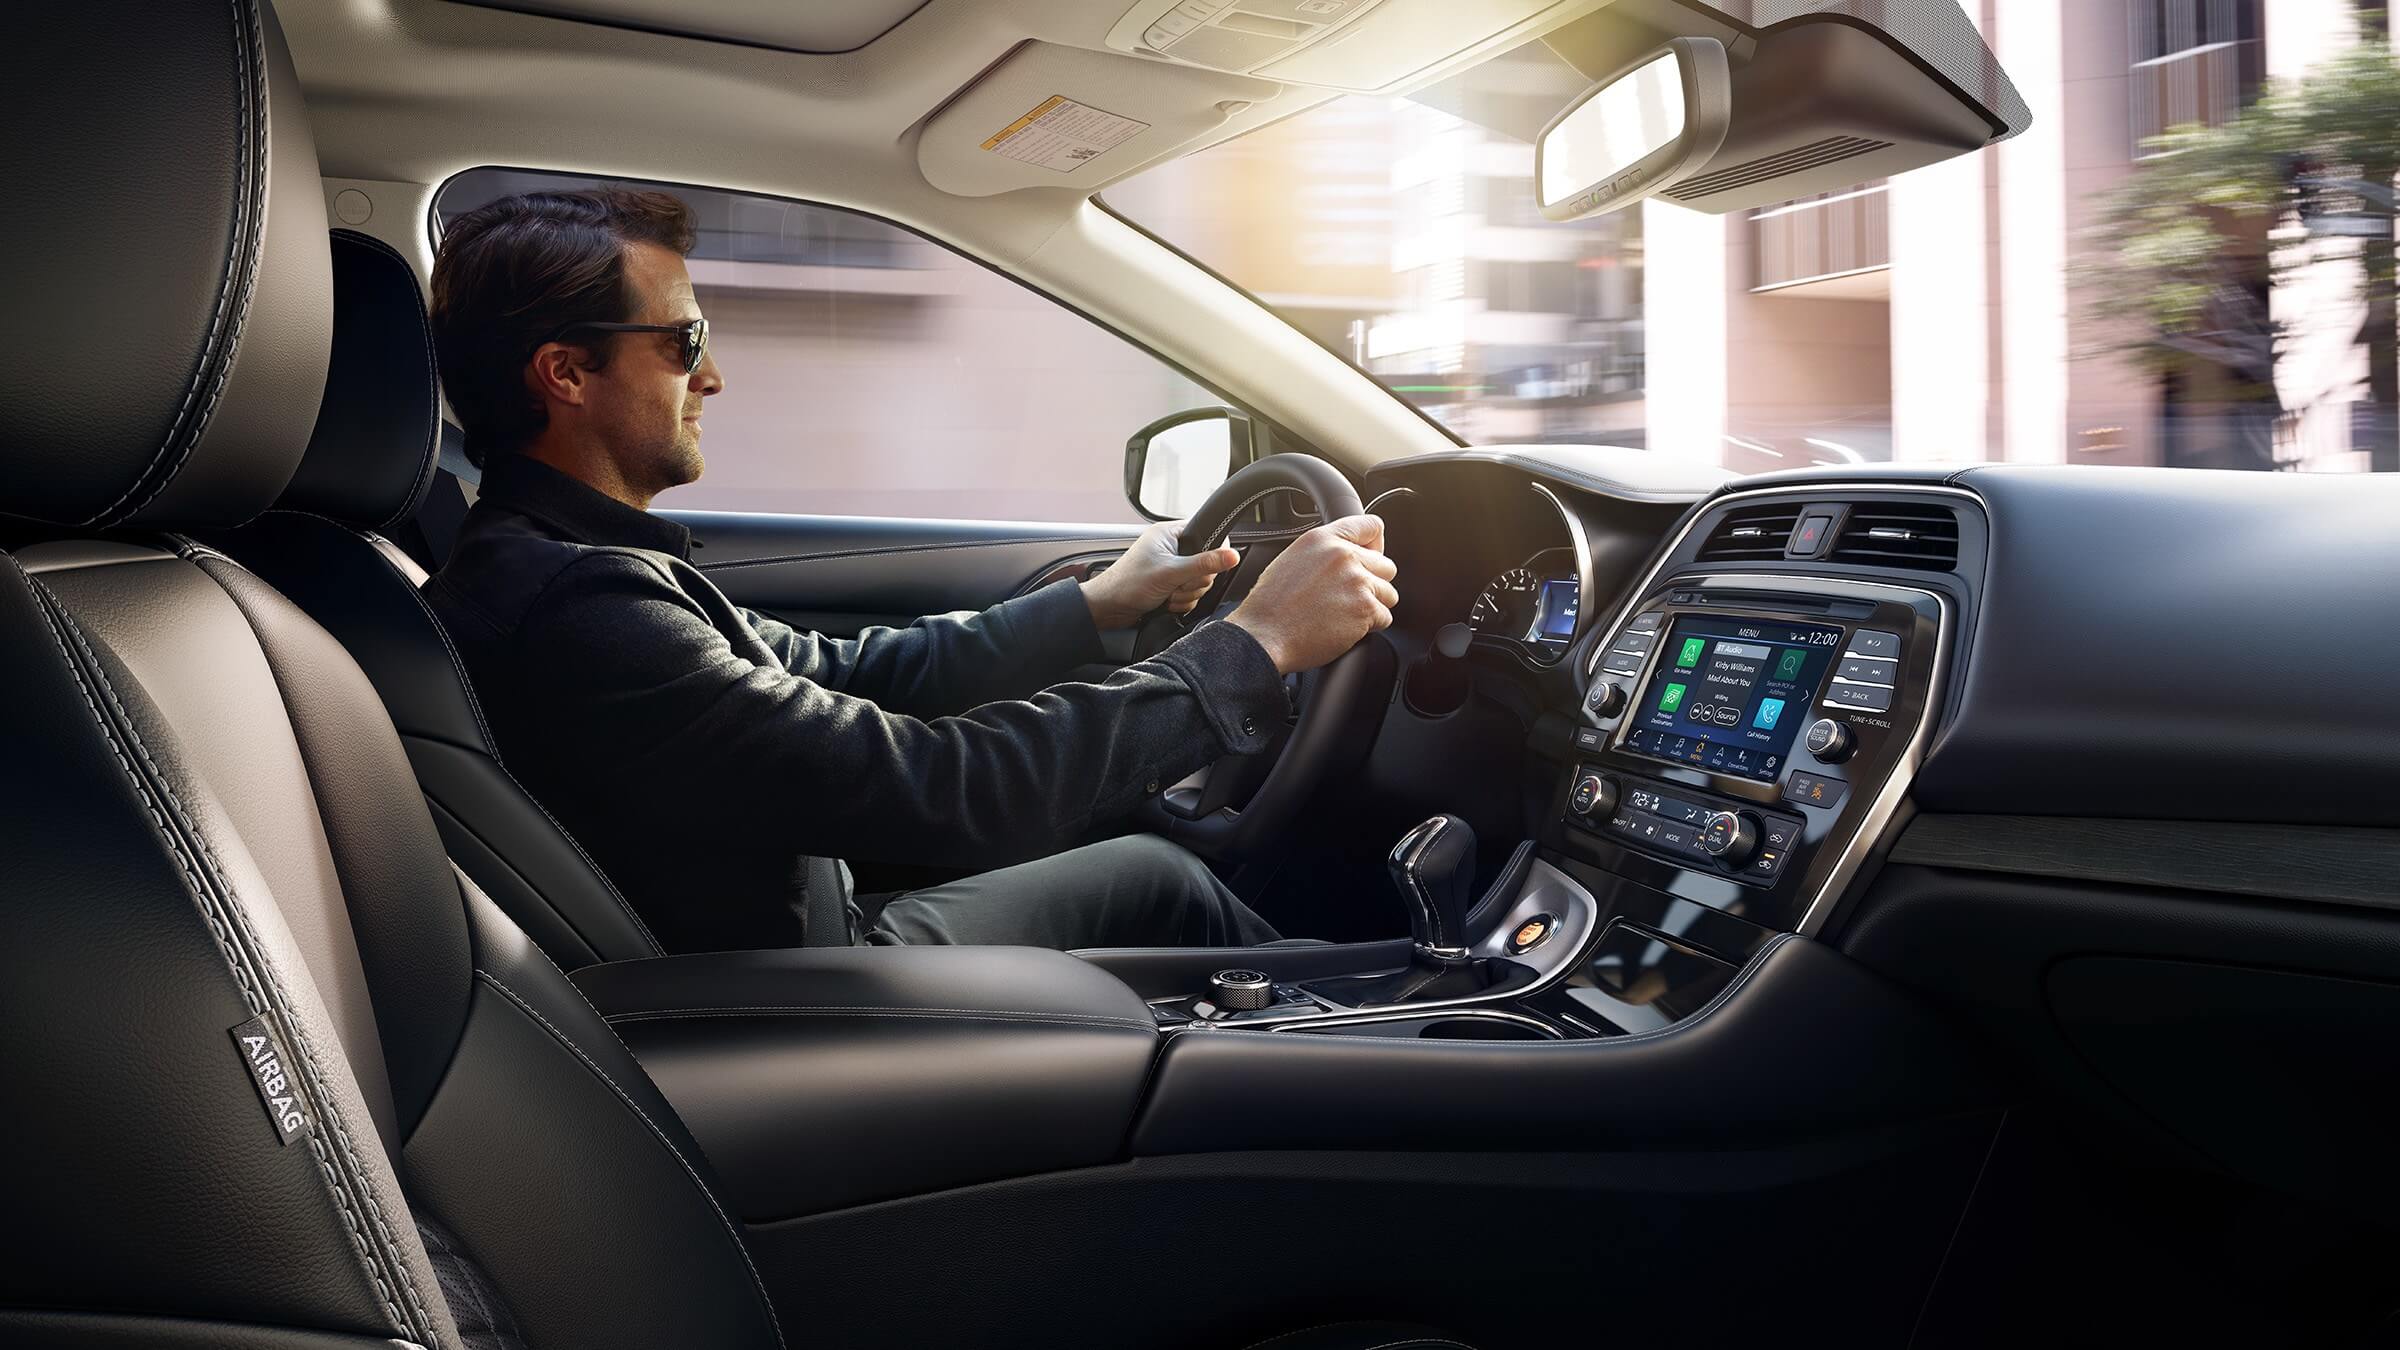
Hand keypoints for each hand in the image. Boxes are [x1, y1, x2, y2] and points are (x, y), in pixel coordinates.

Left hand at [1081, 519, 1242, 630]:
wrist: (1108, 608)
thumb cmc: (1128, 583)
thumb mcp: (1171, 572)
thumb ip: (1204, 563)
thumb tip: (1232, 555)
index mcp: (1170, 534)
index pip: (1207, 533)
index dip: (1212, 551)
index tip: (1204, 566)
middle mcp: (1171, 548)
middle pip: (1206, 564)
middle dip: (1194, 581)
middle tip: (1177, 584)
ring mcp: (1171, 568)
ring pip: (1199, 582)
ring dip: (1186, 594)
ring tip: (1167, 594)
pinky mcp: (1169, 585)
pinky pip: (1190, 595)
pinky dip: (1181, 602)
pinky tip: (1167, 603)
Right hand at [1226, 515, 1397, 674]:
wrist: (1265, 635)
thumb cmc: (1271, 605)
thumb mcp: (1293, 559)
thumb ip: (1325, 552)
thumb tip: (1351, 556)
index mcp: (1323, 539)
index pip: (1371, 526)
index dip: (1376, 545)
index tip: (1372, 558)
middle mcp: (1343, 555)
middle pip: (1386, 566)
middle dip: (1373, 583)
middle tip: (1349, 597)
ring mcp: (1357, 582)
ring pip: (1389, 593)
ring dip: (1372, 606)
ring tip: (1344, 614)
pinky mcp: (1365, 609)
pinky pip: (1385, 617)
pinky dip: (1370, 626)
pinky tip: (1344, 627)